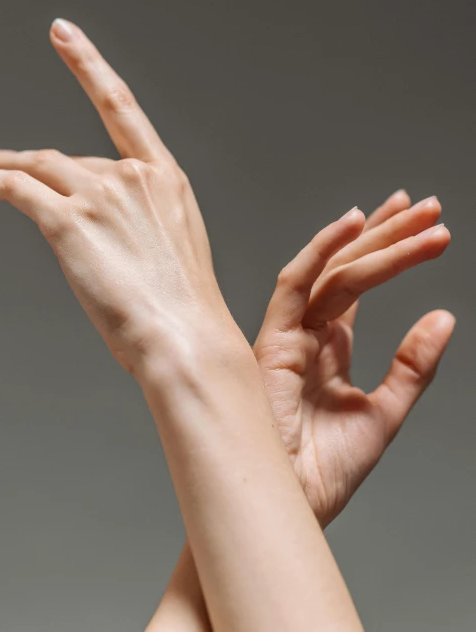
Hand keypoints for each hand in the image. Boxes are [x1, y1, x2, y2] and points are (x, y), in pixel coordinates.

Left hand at [0, 18, 243, 380]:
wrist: (184, 336)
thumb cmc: (183, 306)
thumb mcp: (174, 249)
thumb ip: (140, 221)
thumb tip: (103, 223)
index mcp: (165, 179)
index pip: (121, 107)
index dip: (89, 65)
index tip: (66, 36)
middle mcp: (133, 177)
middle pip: (72, 155)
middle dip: (36, 158)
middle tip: (7, 156)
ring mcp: (100, 196)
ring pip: (39, 164)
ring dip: (7, 162)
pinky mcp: (68, 221)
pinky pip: (16, 188)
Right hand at [254, 190, 453, 526]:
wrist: (286, 508)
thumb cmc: (322, 471)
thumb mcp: (383, 413)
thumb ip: (412, 367)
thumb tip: (443, 317)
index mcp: (330, 346)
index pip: (360, 283)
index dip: (390, 249)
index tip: (423, 223)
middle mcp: (309, 331)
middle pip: (351, 268)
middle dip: (390, 235)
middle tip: (430, 207)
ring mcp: (289, 332)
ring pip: (334, 271)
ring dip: (373, 239)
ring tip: (414, 213)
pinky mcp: (273, 339)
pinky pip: (295, 283)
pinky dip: (322, 250)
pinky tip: (354, 222)